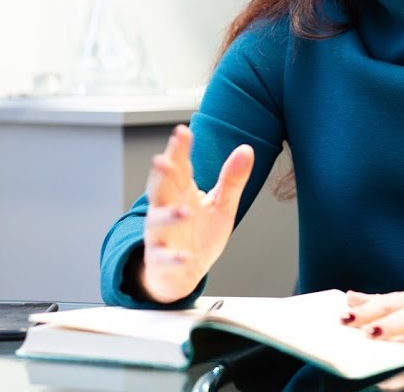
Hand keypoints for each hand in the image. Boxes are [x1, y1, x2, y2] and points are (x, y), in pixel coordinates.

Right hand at [140, 124, 253, 302]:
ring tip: (183, 211)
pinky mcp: (162, 260)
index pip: (178, 167)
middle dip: (161, 175)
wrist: (182, 273)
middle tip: (162, 160)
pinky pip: (164, 258)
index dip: (178, 150)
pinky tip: (185, 256)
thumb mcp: (221, 205)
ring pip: (157, 222)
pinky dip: (173, 257)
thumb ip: (232, 179)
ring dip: (168, 216)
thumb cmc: (199, 234)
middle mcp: (166, 209)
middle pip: (160, 189)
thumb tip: (246, 149)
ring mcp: (161, 235)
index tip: (181, 131)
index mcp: (181, 192)